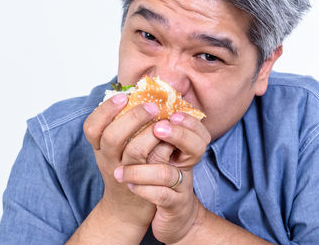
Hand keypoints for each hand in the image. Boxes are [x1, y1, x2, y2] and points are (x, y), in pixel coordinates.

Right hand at [84, 94, 163, 230]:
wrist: (127, 208)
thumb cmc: (124, 168)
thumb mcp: (115, 149)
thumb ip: (121, 126)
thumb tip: (136, 93)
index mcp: (99, 148)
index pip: (92, 127)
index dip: (105, 110)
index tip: (123, 96)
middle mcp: (108, 160)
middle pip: (112, 136)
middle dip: (132, 117)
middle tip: (152, 106)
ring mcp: (125, 172)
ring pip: (134, 151)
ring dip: (150, 132)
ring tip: (163, 120)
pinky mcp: (144, 182)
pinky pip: (154, 163)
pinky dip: (163, 147)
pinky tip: (171, 137)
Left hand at [115, 112, 210, 243]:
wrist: (174, 217)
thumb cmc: (160, 179)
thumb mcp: (159, 154)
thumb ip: (153, 132)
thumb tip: (133, 101)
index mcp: (184, 151)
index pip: (198, 132)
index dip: (189, 122)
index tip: (172, 114)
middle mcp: (186, 167)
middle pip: (192, 148)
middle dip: (174, 136)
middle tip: (156, 129)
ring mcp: (181, 187)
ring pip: (166, 173)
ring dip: (140, 170)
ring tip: (120, 171)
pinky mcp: (174, 206)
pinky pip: (160, 196)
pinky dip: (142, 189)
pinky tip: (129, 185)